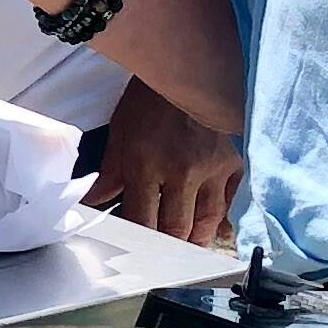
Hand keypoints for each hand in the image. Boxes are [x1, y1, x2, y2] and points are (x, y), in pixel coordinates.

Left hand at [93, 79, 242, 245]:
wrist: (189, 67)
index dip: (137, 241)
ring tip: (187, 250)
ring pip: (206, 221)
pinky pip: (230, 201)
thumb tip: (94, 203)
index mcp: (147, 165)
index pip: (141, 219)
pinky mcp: (233, 163)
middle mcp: (181, 173)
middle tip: (162, 260)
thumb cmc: (150, 99)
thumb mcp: (121, 132)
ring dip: (195, 240)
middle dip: (168, 248)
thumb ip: (111, 173)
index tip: (134, 253)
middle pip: (176, 228)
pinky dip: (224, 220)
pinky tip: (218, 231)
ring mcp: (211, 170)